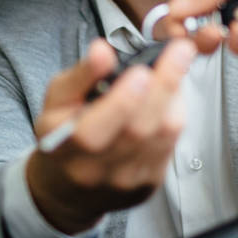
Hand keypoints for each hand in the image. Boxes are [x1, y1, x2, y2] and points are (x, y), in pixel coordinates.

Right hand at [25, 38, 195, 233]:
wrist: (71, 186)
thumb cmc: (64, 135)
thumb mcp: (57, 100)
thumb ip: (80, 75)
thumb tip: (102, 51)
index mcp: (63, 146)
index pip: (92, 131)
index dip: (121, 101)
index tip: (141, 71)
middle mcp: (94, 169)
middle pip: (138, 130)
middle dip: (164, 85)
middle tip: (179, 52)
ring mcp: (125, 180)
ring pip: (163, 135)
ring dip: (175, 95)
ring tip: (175, 67)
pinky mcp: (149, 182)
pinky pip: (172, 143)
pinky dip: (176, 112)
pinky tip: (171, 95)